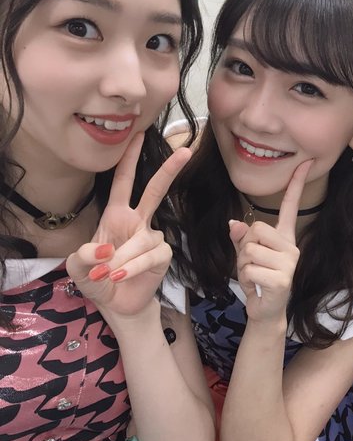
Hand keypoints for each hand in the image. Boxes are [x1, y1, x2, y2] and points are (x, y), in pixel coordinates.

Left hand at [66, 133, 191, 319]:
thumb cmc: (97, 280)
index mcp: (116, 215)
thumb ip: (82, 258)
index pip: (123, 182)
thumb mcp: (77, 269)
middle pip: (156, 191)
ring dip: (123, 258)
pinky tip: (121, 276)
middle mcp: (138, 222)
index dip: (129, 158)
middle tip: (186, 150)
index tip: (139, 134)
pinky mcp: (162, 256)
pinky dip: (134, 267)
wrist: (117, 305)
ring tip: (108, 275)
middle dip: (169, 171)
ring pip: (143, 239)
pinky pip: (151, 256)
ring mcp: (152, 238)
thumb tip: (105, 249)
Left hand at [228, 160, 312, 321]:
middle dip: (244, 247)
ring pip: (249, 249)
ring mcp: (289, 263)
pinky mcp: (282, 279)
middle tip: (252, 264)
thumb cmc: (258, 278)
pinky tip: (256, 287)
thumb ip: (241, 238)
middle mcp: (291, 246)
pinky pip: (250, 268)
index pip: (291, 206)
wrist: (266, 311)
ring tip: (254, 277)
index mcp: (284, 237)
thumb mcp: (246, 255)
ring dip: (243, 265)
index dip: (296, 184)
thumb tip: (234, 224)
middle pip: (256, 228)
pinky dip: (246, 279)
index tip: (304, 163)